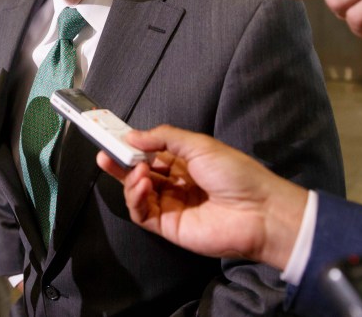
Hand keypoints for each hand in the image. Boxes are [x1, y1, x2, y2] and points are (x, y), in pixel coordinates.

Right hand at [97, 125, 306, 269]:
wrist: (258, 211)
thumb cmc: (235, 173)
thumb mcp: (199, 144)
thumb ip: (163, 138)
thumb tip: (132, 135)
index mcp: (185, 162)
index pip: (151, 152)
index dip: (133, 145)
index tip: (113, 136)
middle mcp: (176, 183)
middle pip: (139, 173)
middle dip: (121, 163)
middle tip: (104, 153)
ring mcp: (171, 206)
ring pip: (137, 193)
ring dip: (130, 179)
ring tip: (137, 170)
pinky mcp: (168, 226)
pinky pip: (141, 213)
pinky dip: (136, 198)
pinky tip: (143, 185)